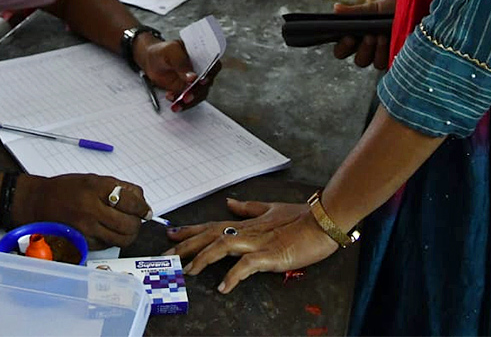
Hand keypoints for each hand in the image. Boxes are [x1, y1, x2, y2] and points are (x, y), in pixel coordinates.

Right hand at [17, 173, 149, 247]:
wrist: (38, 203)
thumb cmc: (65, 189)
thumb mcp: (92, 179)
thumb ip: (117, 188)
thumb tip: (140, 200)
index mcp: (96, 188)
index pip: (131, 201)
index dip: (143, 208)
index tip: (146, 211)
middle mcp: (92, 209)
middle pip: (129, 224)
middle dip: (138, 223)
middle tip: (136, 220)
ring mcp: (87, 228)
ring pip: (122, 239)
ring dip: (129, 234)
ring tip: (125, 227)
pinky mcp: (82, 242)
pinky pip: (108, 245)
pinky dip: (113, 240)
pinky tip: (109, 231)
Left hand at [140, 38, 220, 111]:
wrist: (151, 61)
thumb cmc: (163, 51)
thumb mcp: (171, 51)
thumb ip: (181, 63)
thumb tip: (193, 78)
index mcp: (202, 55)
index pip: (214, 64)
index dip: (211, 73)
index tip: (202, 80)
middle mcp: (202, 70)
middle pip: (207, 83)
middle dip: (197, 91)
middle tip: (187, 96)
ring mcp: (195, 82)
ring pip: (199, 95)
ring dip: (189, 101)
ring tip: (177, 103)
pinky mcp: (187, 91)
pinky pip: (188, 100)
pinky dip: (181, 103)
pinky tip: (172, 100)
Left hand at [169, 198, 338, 293]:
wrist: (324, 220)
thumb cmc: (301, 216)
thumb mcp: (271, 209)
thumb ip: (248, 208)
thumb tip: (230, 203)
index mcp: (246, 223)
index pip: (212, 226)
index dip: (190, 230)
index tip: (170, 234)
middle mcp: (247, 231)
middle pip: (210, 236)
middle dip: (186, 245)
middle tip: (166, 255)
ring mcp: (257, 242)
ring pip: (222, 246)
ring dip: (203, 258)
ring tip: (189, 271)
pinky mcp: (270, 255)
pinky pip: (247, 265)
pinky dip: (233, 275)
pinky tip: (223, 286)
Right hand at [331, 0, 395, 68]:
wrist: (413, 7)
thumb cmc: (389, 8)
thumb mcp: (372, 8)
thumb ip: (354, 12)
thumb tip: (336, 9)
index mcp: (355, 39)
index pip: (341, 51)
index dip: (343, 47)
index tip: (349, 36)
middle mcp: (367, 50)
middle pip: (359, 61)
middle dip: (364, 49)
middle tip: (369, 36)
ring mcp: (383, 55)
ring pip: (375, 63)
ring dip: (377, 51)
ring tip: (381, 36)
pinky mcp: (397, 57)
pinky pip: (390, 63)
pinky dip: (389, 52)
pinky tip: (391, 40)